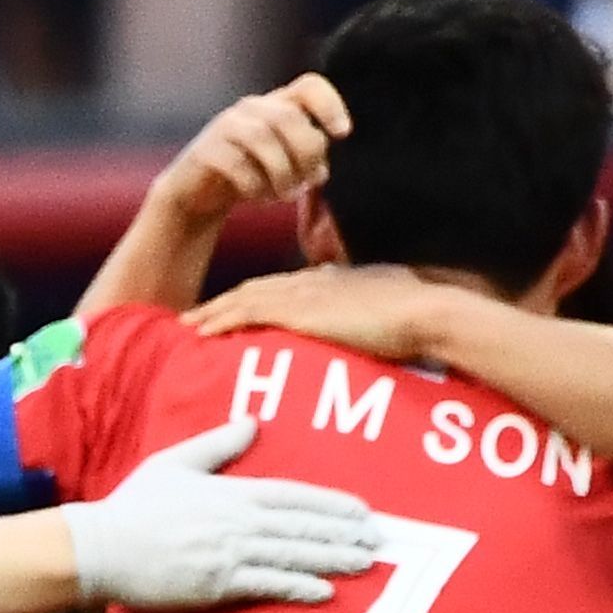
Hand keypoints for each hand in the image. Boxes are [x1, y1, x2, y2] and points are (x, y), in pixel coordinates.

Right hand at [59, 418, 388, 609]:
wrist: (101, 547)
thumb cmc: (133, 505)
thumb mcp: (175, 463)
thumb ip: (217, 444)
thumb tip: (252, 421)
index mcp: (230, 492)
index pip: (293, 495)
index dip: (330, 503)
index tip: (362, 511)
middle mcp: (237, 521)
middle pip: (301, 525)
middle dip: (343, 533)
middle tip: (380, 540)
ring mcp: (228, 554)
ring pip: (292, 554)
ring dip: (332, 558)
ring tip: (365, 563)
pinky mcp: (216, 584)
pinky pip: (266, 585)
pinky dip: (297, 587)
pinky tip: (324, 591)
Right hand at [150, 71, 348, 235]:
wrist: (196, 195)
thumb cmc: (249, 177)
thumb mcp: (285, 166)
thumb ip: (307, 163)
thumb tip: (320, 171)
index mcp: (277, 106)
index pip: (309, 87)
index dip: (330, 106)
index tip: (342, 135)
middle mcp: (252, 109)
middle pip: (289, 116)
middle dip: (306, 152)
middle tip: (309, 182)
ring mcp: (225, 127)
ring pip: (262, 137)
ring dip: (282, 172)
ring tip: (286, 196)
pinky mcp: (205, 151)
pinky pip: (236, 164)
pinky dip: (254, 186)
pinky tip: (258, 198)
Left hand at [185, 262, 458, 361]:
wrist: (425, 313)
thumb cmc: (416, 317)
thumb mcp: (384, 309)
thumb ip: (364, 314)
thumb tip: (359, 325)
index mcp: (331, 281)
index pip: (282, 287)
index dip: (253, 298)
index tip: (233, 309)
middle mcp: (312, 281)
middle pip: (255, 288)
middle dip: (222, 302)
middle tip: (194, 318)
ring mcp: (304, 292)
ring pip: (244, 297)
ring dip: (213, 311)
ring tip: (187, 326)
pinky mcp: (299, 309)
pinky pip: (248, 311)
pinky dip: (221, 319)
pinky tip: (201, 332)